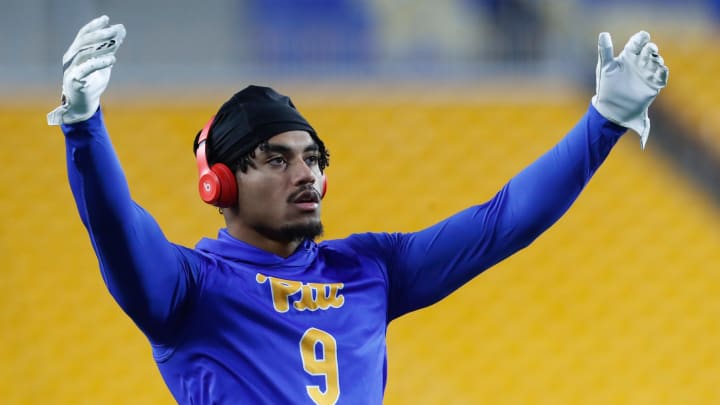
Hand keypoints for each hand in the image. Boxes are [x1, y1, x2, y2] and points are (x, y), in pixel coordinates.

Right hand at [47, 15, 125, 124]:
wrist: (83, 104)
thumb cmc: (91, 82)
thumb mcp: (103, 64)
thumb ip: (109, 49)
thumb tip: (120, 32)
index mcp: (75, 52)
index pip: (83, 35)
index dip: (94, 26)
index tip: (106, 19)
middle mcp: (71, 58)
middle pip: (84, 42)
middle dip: (100, 34)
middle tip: (115, 29)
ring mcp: (71, 69)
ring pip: (84, 53)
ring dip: (102, 47)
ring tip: (116, 42)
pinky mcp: (75, 81)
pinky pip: (86, 69)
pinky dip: (99, 63)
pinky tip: (112, 59)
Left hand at [591, 31, 668, 148]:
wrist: (611, 109)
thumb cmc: (606, 87)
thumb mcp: (605, 67)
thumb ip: (605, 51)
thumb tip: (603, 33)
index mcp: (627, 57)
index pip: (636, 43)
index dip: (640, 38)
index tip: (643, 36)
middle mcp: (639, 63)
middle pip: (649, 51)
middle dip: (650, 49)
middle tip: (649, 50)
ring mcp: (647, 73)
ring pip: (657, 62)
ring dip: (657, 60)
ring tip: (654, 60)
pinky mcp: (653, 85)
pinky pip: (662, 76)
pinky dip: (663, 72)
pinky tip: (661, 69)